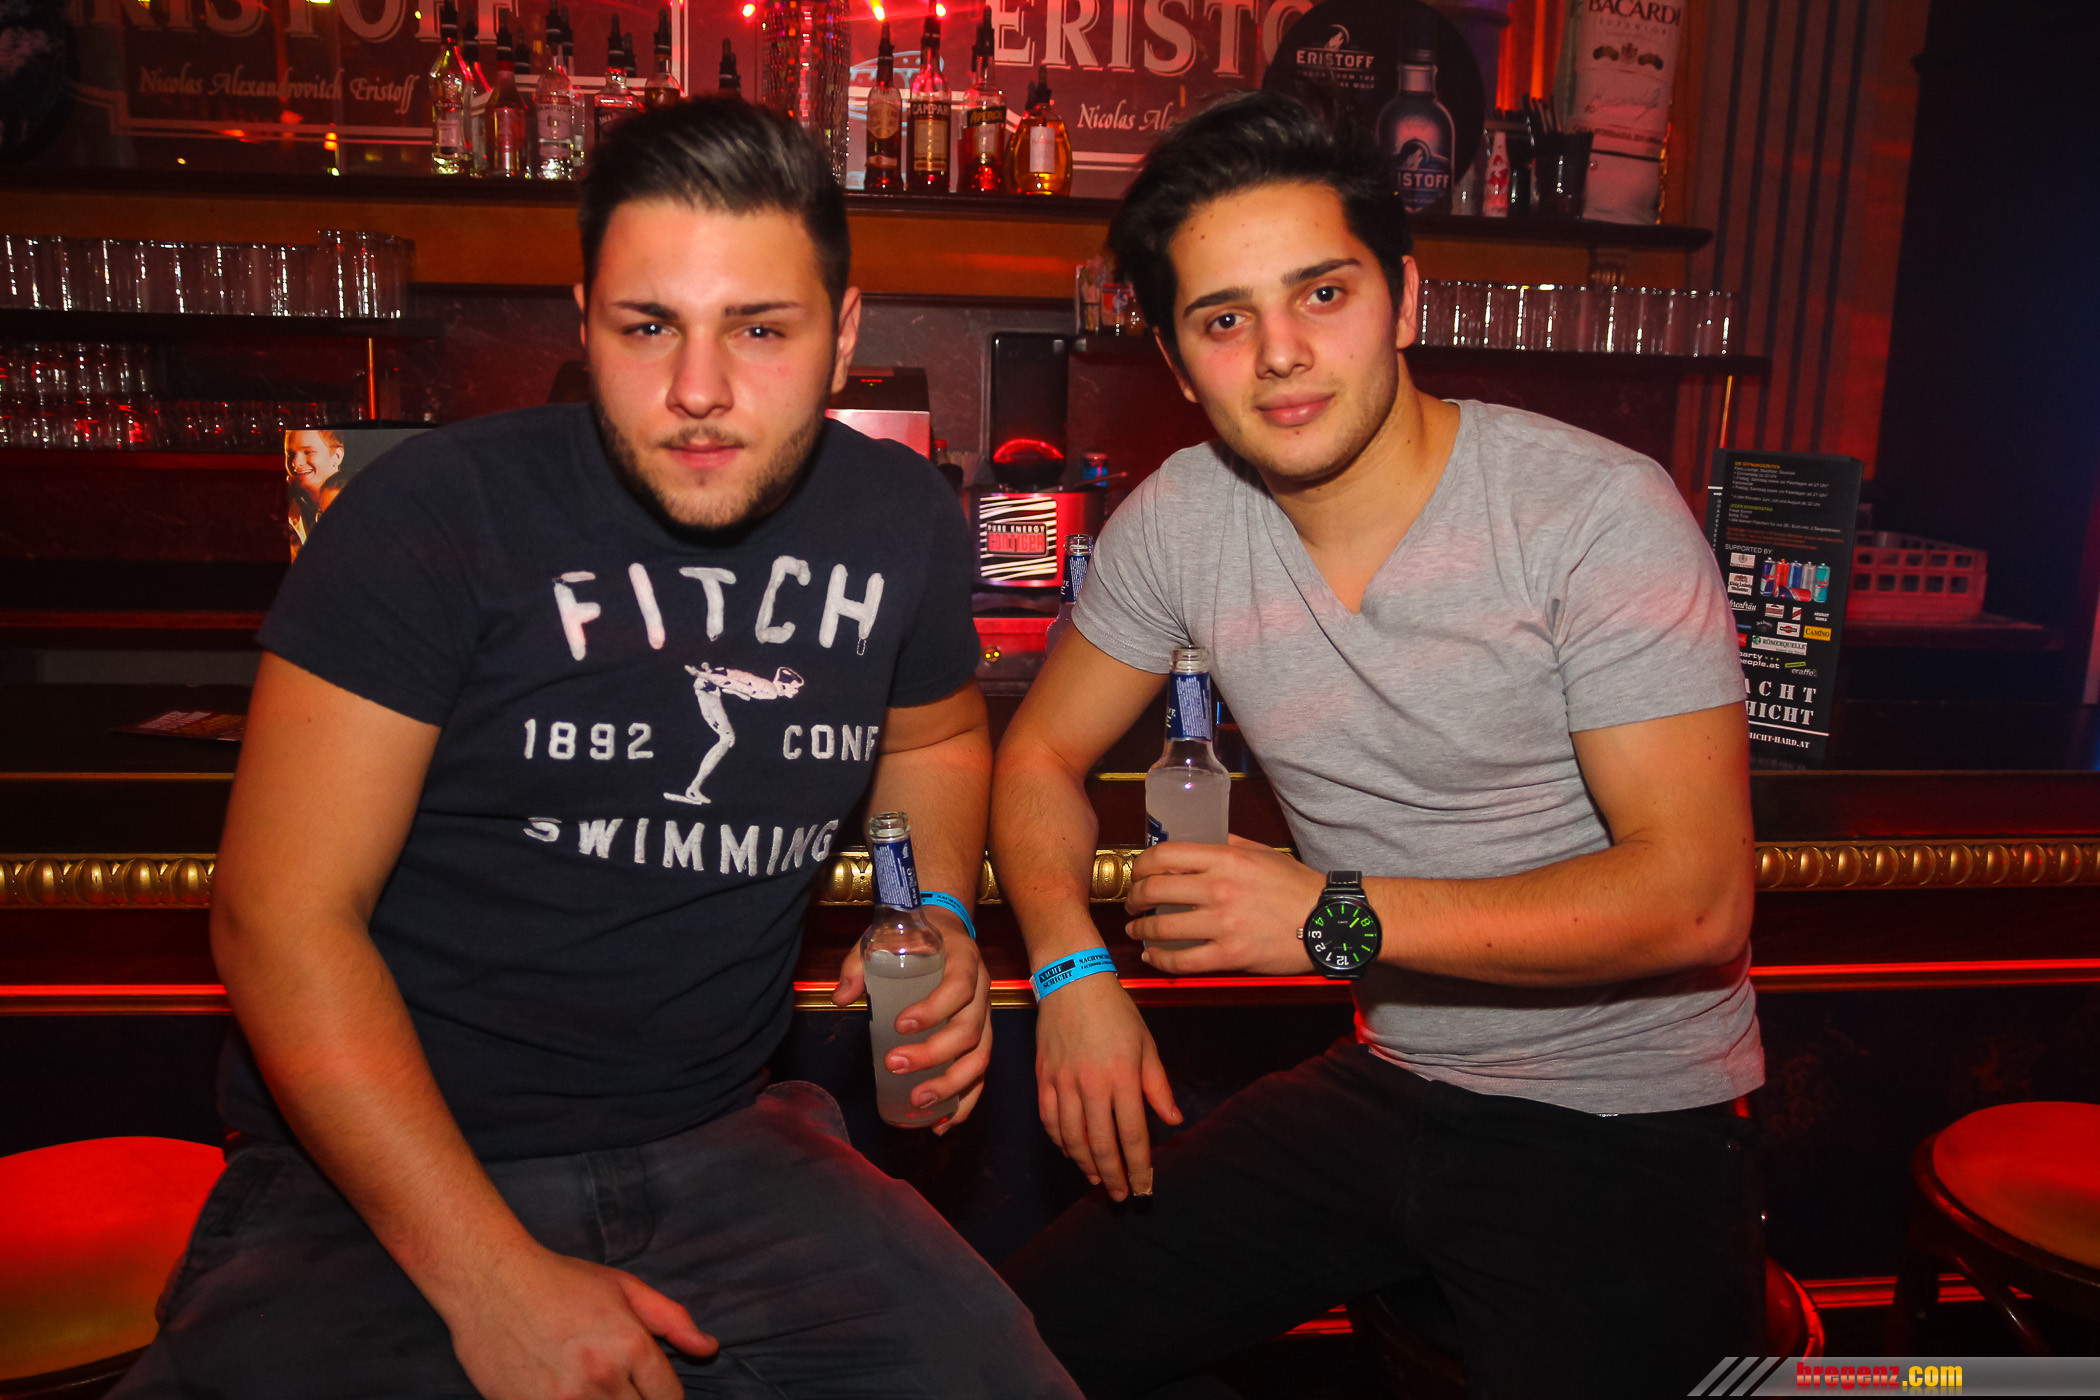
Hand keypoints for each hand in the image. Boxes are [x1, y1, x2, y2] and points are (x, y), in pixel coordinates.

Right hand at [441, 1242, 716, 1399]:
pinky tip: (570, 1395)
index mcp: (630, 1345)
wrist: (490, 1281)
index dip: (667, 1399)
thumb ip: (672, 1320)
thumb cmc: (559, 1280)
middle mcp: (601, 1377)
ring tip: (600, 1392)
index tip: (655, 1394)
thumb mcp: (623, 1287)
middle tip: (625, 1389)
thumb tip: (708, 1348)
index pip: (670, 1398)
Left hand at [832, 908, 991, 1133]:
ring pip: (981, 1057)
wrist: (945, 929)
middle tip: (895, 1065)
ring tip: (918, 1101)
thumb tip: (841, 998)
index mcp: (964, 960)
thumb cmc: (915, 937)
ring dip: (952, 1085)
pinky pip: (982, 1074)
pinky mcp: (982, 1037)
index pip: (959, 987)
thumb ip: (860, 964)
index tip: (899, 1025)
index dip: (935, 1009)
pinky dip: (966, 1102)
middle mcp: (983, 990)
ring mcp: (985, 1016)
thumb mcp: (885, 938)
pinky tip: (943, 1123)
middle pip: (970, 1030)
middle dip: (934, 1054)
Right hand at [1034, 971, 1180, 1200]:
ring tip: (1097, 1179)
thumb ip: (1158, 1087)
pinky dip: (1060, 1141)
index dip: (1139, 1167)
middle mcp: (1091, 1085)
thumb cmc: (1116, 1012)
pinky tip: (1071, 1151)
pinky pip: (1049, 1120)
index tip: (1144, 1187)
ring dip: (1085, 1164)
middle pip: (1100, 1144)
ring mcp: (1063, 1082)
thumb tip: (1173, 1121)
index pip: (1133, 1135)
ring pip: (1071, 1138)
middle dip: (1113, 1175)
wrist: (1072, 980)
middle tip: (1121, 1195)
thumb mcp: (1146, 1045)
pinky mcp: (1043, 1078)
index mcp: (1122, 1077)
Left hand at [1125, 835, 1324, 976]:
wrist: (1328, 921)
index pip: (1165, 855)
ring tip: (1136, 929)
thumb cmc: (1297, 886)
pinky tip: (1153, 956)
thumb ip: (1227, 844)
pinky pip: (1183, 961)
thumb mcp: (1262, 852)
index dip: (1141, 864)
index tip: (1138, 872)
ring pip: (1162, 927)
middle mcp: (1219, 889)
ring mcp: (1223, 924)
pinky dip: (1160, 959)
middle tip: (1133, 902)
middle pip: (1156, 889)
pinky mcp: (1230, 955)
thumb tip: (1200, 839)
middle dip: (1135, 897)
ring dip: (1141, 929)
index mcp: (1225, 859)